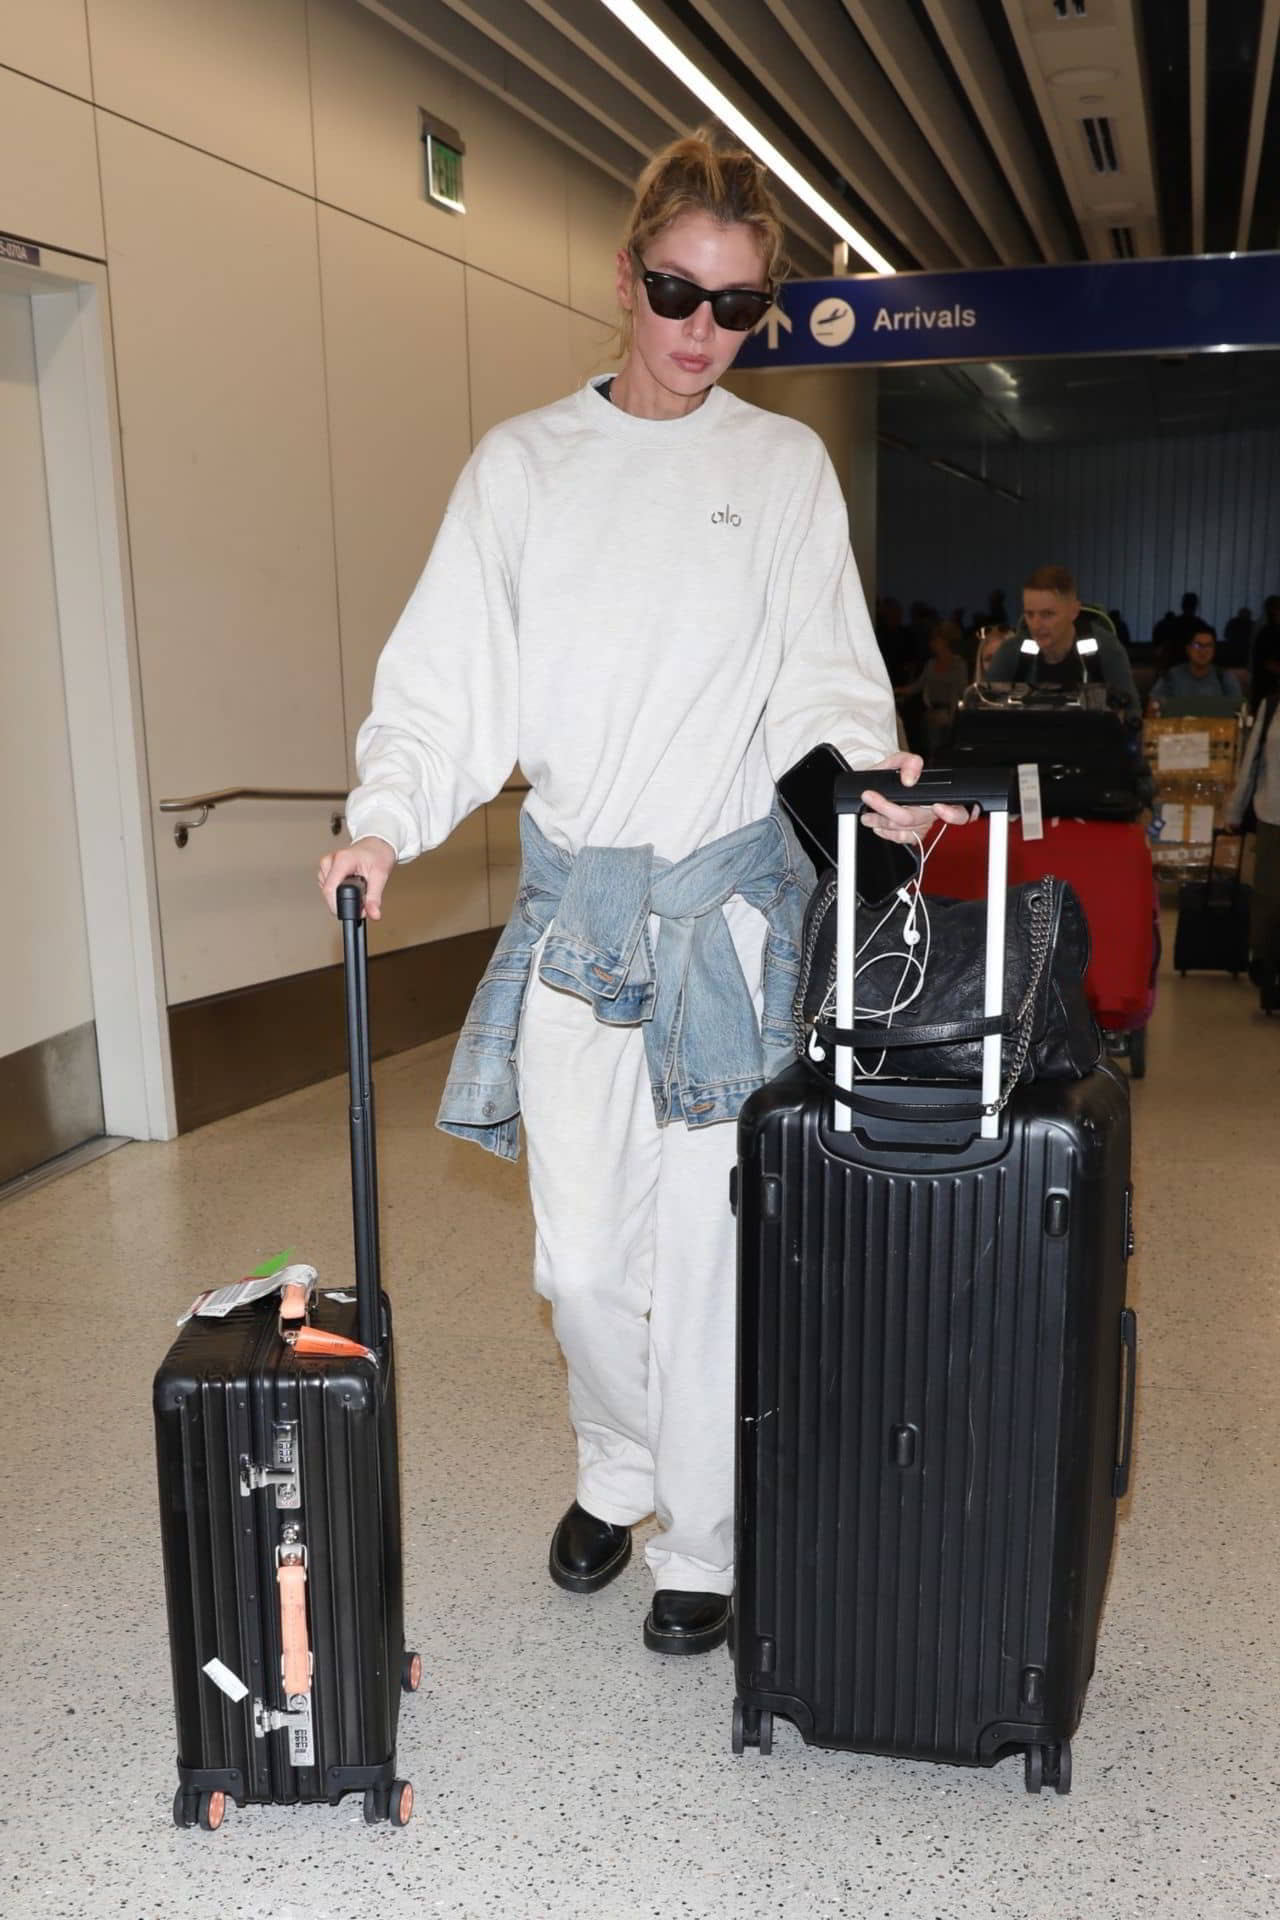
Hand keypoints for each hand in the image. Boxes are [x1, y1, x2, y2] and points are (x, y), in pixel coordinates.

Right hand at [318, 837, 396, 919]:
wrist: (376, 846)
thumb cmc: (377, 855)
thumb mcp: (380, 875)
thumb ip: (375, 897)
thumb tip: (373, 914)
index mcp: (342, 859)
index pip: (330, 889)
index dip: (339, 905)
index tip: (354, 911)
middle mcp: (331, 860)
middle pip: (328, 892)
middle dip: (343, 902)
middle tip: (362, 900)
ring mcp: (327, 864)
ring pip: (327, 891)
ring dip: (341, 897)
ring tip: (357, 888)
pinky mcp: (326, 869)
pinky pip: (327, 887)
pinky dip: (338, 891)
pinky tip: (349, 885)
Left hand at [859, 750, 973, 844]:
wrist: (878, 786)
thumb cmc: (894, 775)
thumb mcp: (901, 760)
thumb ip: (909, 762)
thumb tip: (910, 779)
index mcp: (938, 794)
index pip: (960, 811)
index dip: (953, 814)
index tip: (938, 807)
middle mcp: (933, 813)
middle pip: (915, 818)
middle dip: (887, 809)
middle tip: (870, 798)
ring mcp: (922, 825)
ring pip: (904, 830)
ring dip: (880, 821)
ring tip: (867, 813)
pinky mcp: (912, 835)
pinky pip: (901, 839)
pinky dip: (885, 832)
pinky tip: (878, 825)